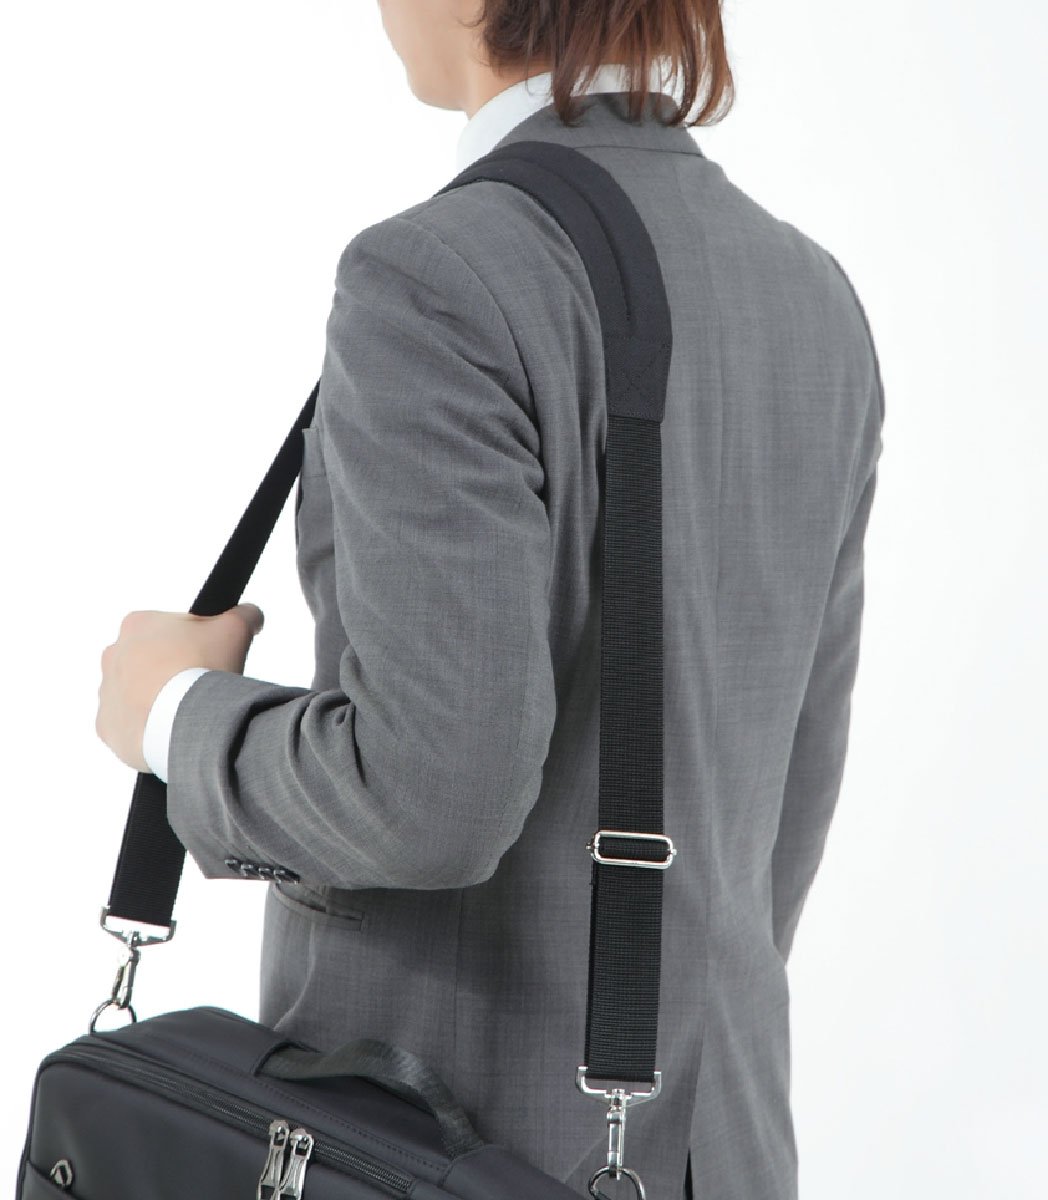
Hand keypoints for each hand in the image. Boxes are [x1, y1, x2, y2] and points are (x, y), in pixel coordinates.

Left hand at [95, 603, 264, 773]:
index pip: (169, 628)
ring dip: (159, 698)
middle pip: (151, 660)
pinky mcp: (107, 726)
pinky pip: (129, 723)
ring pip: (137, 692)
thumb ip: (244, 614)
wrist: (185, 722)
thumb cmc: (202, 670)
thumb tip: (250, 614)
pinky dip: (148, 726)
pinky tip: (171, 728)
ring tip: (188, 710)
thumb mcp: (235, 629)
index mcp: (137, 624)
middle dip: (174, 669)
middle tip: (201, 683)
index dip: (196, 641)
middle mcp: (114, 654)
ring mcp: (106, 692)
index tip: (211, 656)